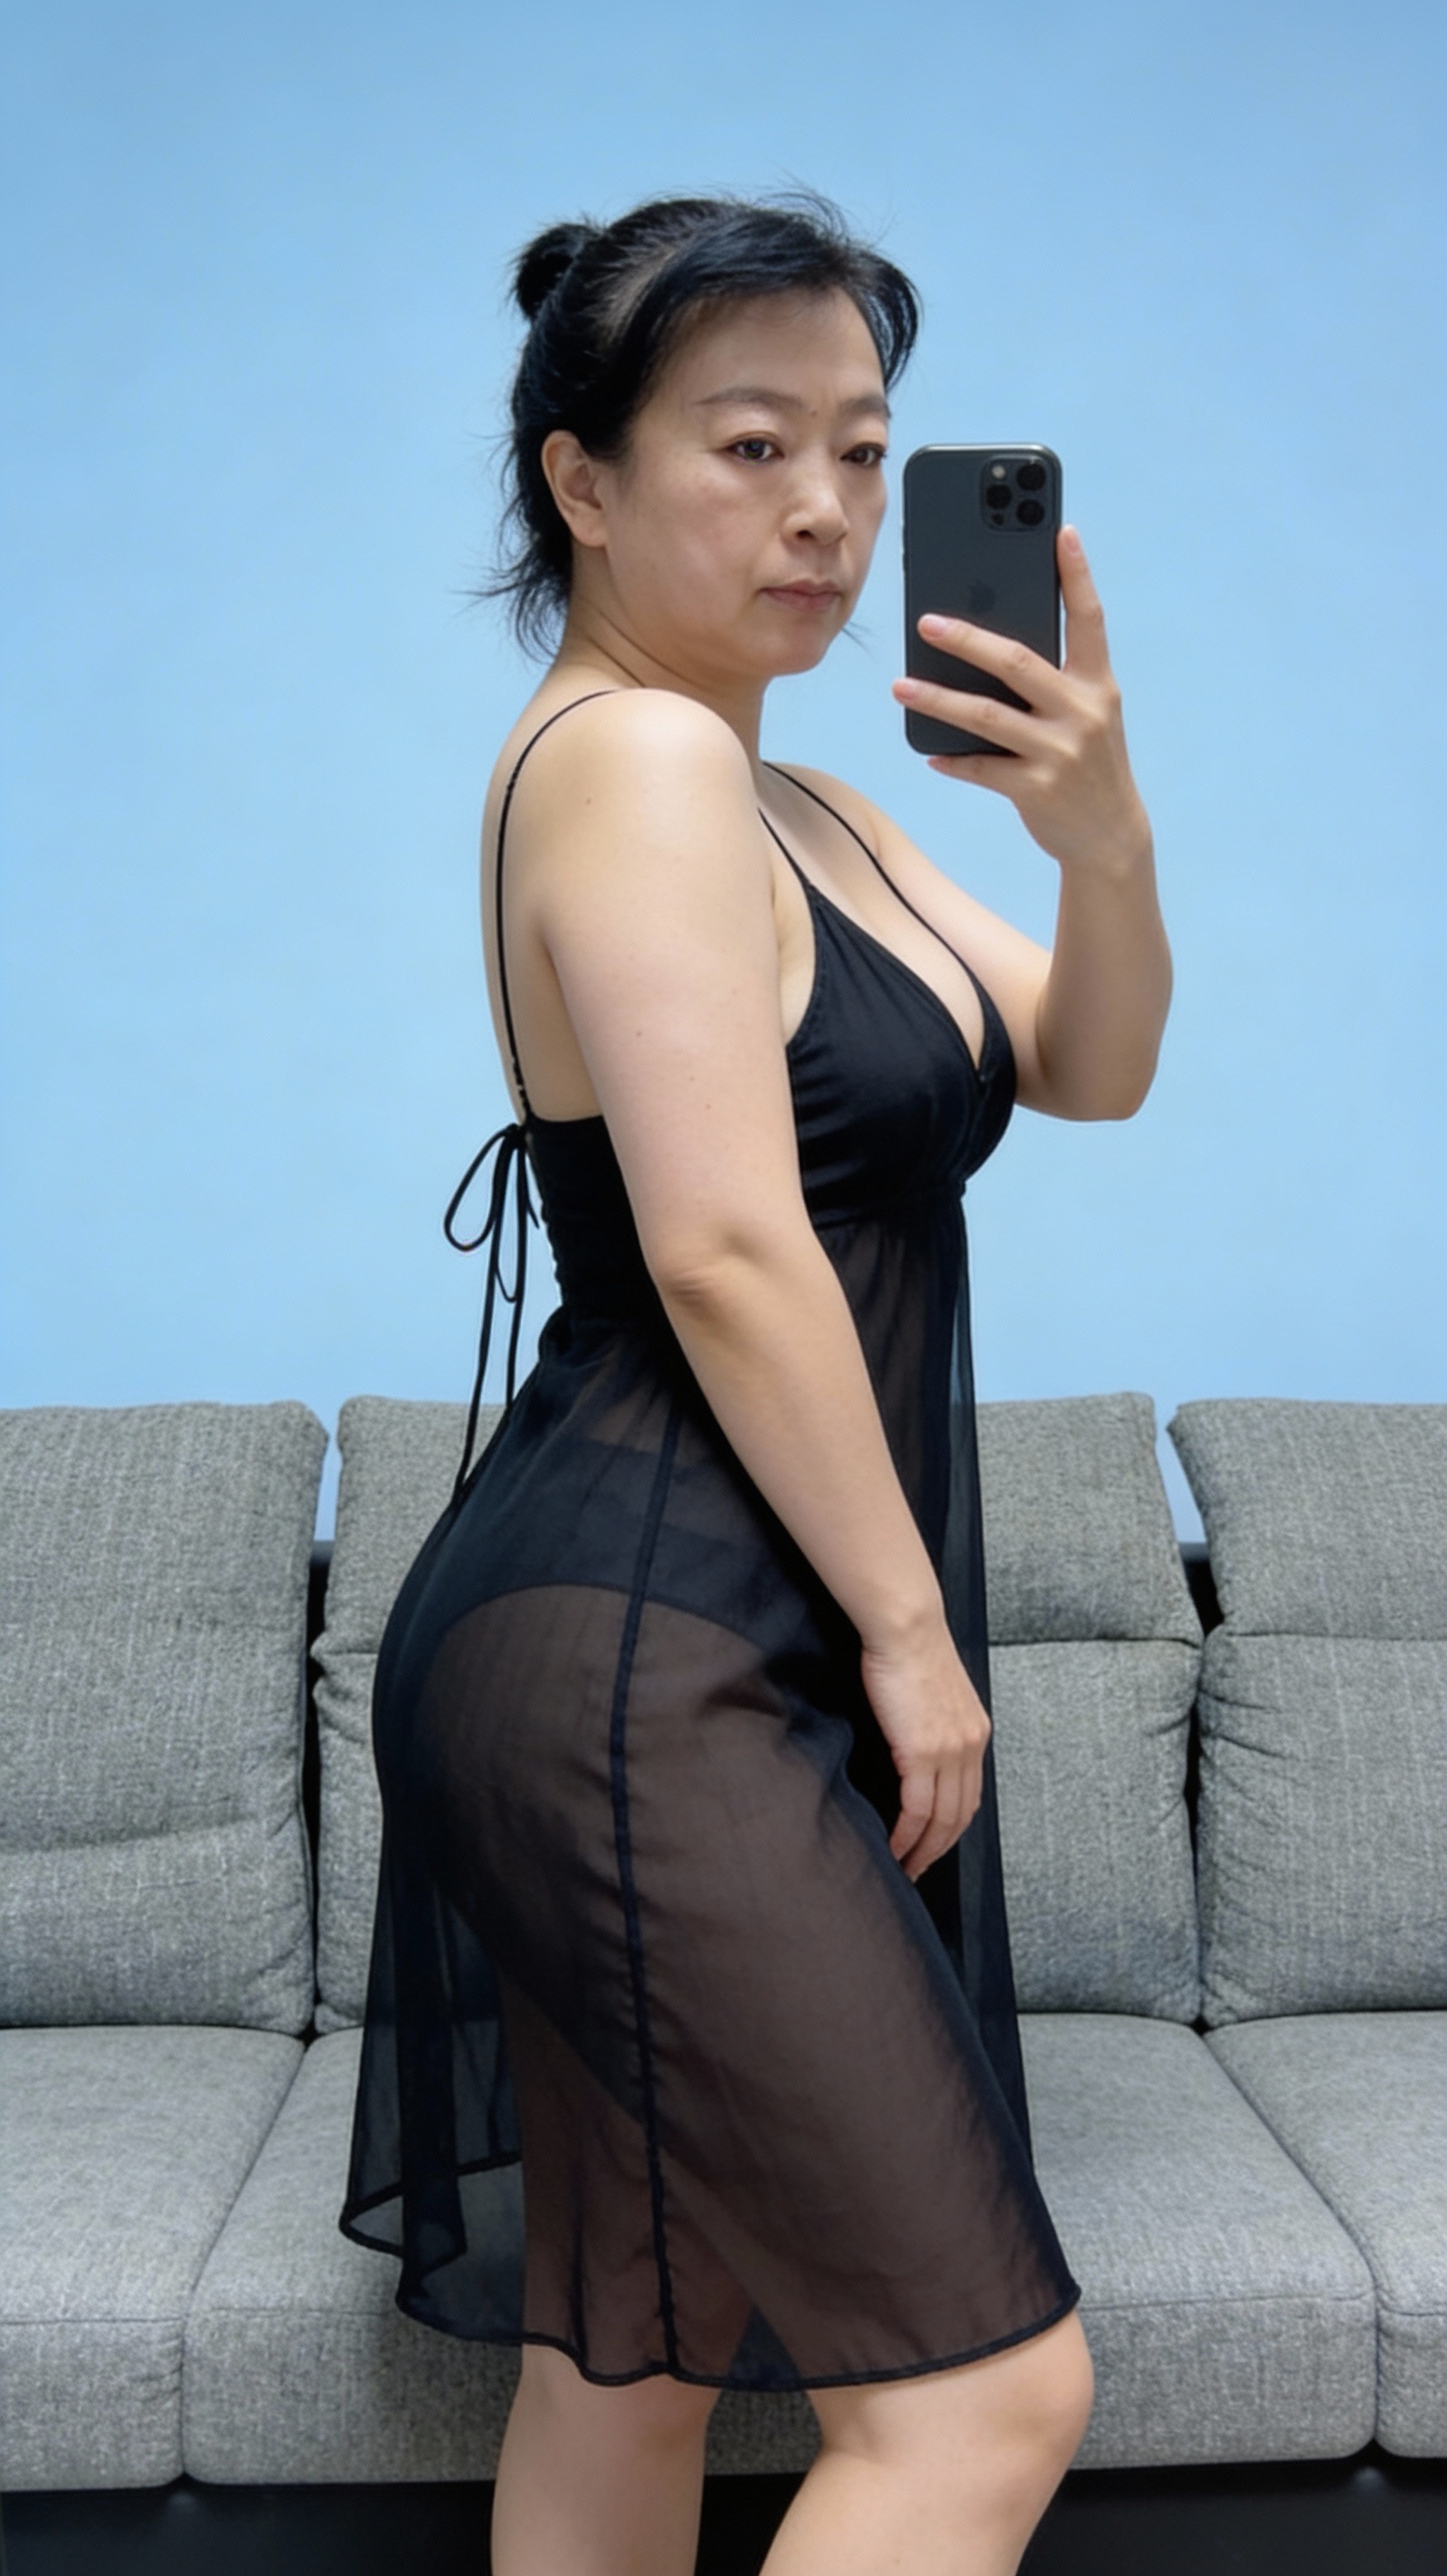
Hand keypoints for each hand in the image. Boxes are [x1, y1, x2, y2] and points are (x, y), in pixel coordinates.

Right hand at [858, 1619, 991, 1881]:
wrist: (906, 1628)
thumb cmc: (908, 1650)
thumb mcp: (933, 1692)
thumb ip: (931, 1722)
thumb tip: (912, 1742)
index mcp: (974, 1733)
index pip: (969, 1795)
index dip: (951, 1827)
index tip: (932, 1845)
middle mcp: (970, 1746)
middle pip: (960, 1815)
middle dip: (940, 1849)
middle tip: (918, 1870)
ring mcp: (949, 1752)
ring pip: (942, 1819)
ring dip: (924, 1851)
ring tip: (904, 1870)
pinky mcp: (922, 1752)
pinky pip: (917, 1809)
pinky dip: (907, 1836)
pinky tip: (893, 1848)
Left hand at [891, 526, 1151, 876]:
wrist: (1111, 836)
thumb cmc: (1087, 761)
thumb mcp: (1087, 713)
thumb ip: (1055, 679)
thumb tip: (988, 645)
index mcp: (1098, 683)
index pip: (1089, 618)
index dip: (1077, 574)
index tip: (1062, 530)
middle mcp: (1083, 711)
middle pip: (1018, 661)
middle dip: (968, 639)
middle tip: (925, 621)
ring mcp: (1060, 752)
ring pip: (986, 716)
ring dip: (937, 699)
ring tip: (900, 686)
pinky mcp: (1037, 790)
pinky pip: (982, 768)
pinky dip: (951, 758)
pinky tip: (927, 750)